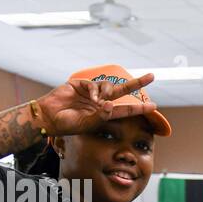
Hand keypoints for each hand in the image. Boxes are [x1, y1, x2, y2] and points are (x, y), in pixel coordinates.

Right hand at [36, 73, 155, 135]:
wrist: (48, 118)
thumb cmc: (67, 125)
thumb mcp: (87, 125)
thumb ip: (101, 117)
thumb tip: (112, 105)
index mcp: (104, 114)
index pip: (126, 110)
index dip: (139, 107)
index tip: (154, 106)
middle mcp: (100, 102)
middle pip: (123, 90)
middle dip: (137, 83)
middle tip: (152, 76)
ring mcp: (91, 92)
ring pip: (110, 86)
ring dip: (109, 93)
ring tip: (100, 102)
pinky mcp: (81, 85)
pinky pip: (94, 84)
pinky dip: (96, 91)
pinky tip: (91, 99)